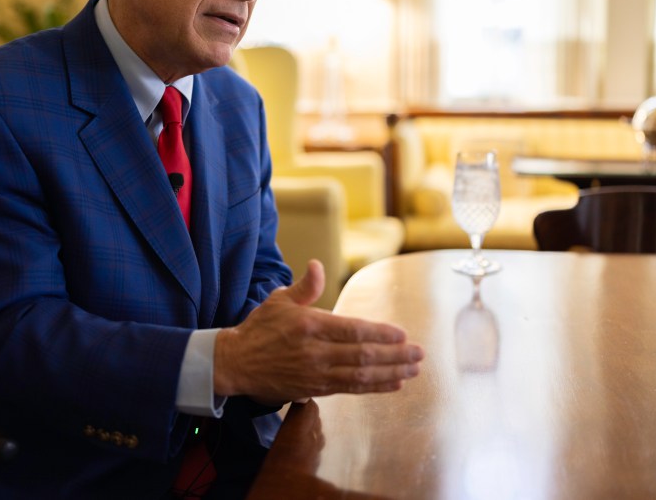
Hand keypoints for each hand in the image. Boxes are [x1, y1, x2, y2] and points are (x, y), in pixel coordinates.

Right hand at [213, 260, 424, 403]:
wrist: (236, 363)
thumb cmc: (259, 329)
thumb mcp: (280, 300)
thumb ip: (305, 286)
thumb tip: (318, 266)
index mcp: (309, 325)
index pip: (353, 330)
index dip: (380, 333)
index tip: (402, 334)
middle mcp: (316, 352)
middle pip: (363, 355)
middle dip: (395, 355)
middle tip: (419, 353)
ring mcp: (316, 373)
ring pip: (361, 375)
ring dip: (391, 373)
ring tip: (413, 369)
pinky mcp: (315, 389)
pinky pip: (351, 389)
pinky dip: (375, 387)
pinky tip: (394, 383)